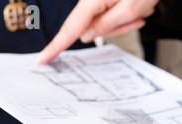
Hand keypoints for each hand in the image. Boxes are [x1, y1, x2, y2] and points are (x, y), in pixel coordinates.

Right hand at [37, 0, 159, 63]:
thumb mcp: (128, 11)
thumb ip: (104, 25)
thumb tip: (84, 36)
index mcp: (91, 1)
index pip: (69, 29)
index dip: (56, 46)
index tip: (42, 60)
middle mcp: (90, 0)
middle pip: (93, 30)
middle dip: (116, 29)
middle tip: (138, 19)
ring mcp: (96, 1)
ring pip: (105, 26)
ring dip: (124, 24)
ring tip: (140, 13)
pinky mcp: (103, 3)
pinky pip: (110, 19)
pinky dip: (125, 19)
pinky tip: (138, 11)